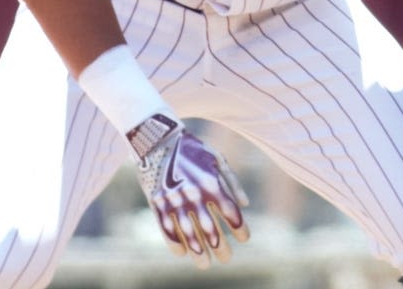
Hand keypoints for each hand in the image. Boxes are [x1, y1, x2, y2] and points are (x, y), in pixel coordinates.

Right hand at [128, 114, 247, 261]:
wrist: (157, 138)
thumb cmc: (191, 149)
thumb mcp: (217, 158)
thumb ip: (232, 182)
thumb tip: (245, 205)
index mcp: (211, 183)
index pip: (231, 214)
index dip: (240, 229)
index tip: (243, 238)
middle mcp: (194, 194)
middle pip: (211, 229)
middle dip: (221, 248)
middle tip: (226, 259)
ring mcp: (174, 200)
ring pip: (188, 234)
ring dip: (198, 252)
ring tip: (205, 264)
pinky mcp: (157, 202)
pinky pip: (166, 229)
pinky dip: (175, 244)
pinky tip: (183, 253)